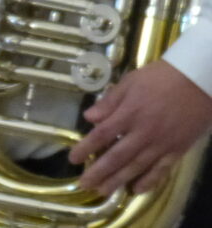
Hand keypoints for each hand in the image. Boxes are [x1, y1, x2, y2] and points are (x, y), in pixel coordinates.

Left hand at [68, 61, 211, 195]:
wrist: (197, 82)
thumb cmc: (160, 78)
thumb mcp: (130, 82)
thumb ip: (109, 102)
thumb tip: (88, 117)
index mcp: (129, 114)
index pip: (102, 135)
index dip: (86, 148)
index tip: (73, 159)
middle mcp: (144, 133)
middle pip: (117, 156)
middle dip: (99, 172)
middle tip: (84, 184)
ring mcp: (162, 144)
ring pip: (137, 167)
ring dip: (119, 180)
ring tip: (103, 191)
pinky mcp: (177, 150)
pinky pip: (162, 170)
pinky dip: (149, 182)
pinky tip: (136, 190)